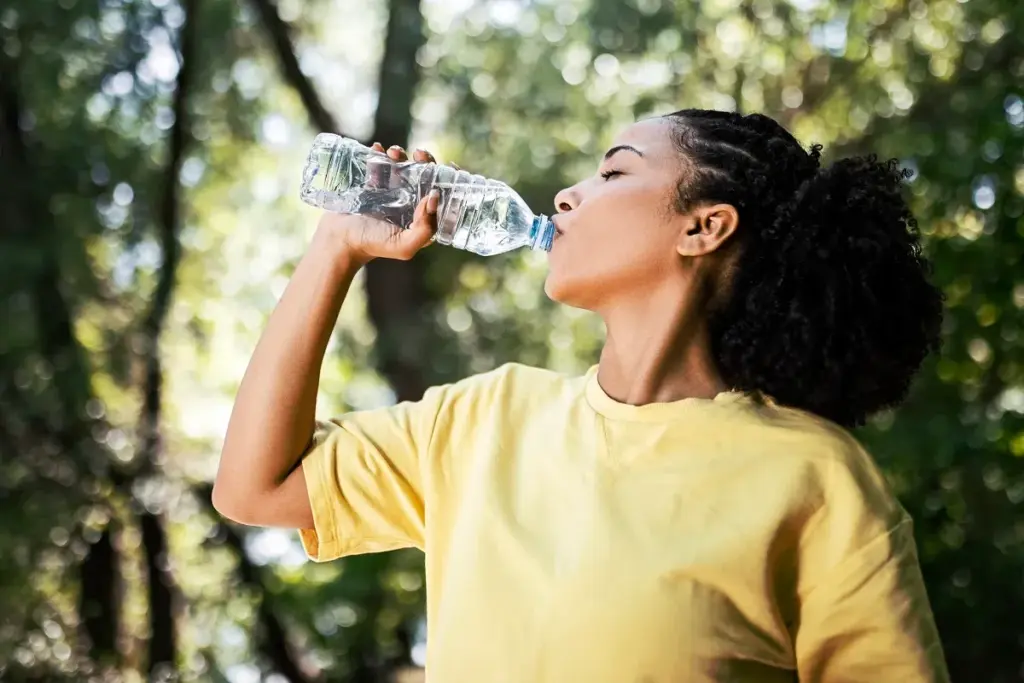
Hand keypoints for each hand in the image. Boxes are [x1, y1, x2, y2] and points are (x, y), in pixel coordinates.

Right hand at [316, 143, 447, 263]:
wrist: (339, 239)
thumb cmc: (372, 245)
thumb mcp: (404, 246)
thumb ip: (425, 229)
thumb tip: (433, 197)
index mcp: (422, 218)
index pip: (443, 196)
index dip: (450, 180)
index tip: (450, 166)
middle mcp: (410, 203)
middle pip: (425, 176)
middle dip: (426, 161)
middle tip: (419, 154)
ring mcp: (391, 192)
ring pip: (403, 166)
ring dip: (401, 154)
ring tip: (393, 152)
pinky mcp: (373, 184)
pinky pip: (380, 164)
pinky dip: (380, 153)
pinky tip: (377, 149)